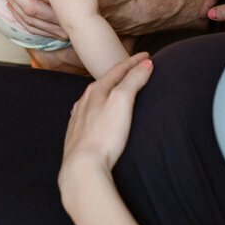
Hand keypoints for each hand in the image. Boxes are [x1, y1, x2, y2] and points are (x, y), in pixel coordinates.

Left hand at [0, 0, 68, 39]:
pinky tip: (10, 4)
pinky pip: (32, 28)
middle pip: (32, 8)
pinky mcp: (56, 35)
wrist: (108, 18)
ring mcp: (60, 30)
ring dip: (12, 2)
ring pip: (29, 19)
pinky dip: (18, 15)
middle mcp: (65, 20)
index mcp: (72, 5)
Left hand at [59, 53, 153, 203]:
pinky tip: (93, 111)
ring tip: (115, 87)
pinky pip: (86, 113)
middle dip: (121, 73)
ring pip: (93, 97)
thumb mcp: (122, 102)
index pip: (118, 70)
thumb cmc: (104, 136)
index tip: (148, 55)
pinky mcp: (77, 135)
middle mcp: (84, 102)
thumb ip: (133, 80)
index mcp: (96, 91)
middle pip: (105, 81)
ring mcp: (78, 118)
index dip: (134, 62)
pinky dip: (96, 106)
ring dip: (107, 89)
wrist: (82, 168)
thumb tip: (145, 64)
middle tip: (134, 67)